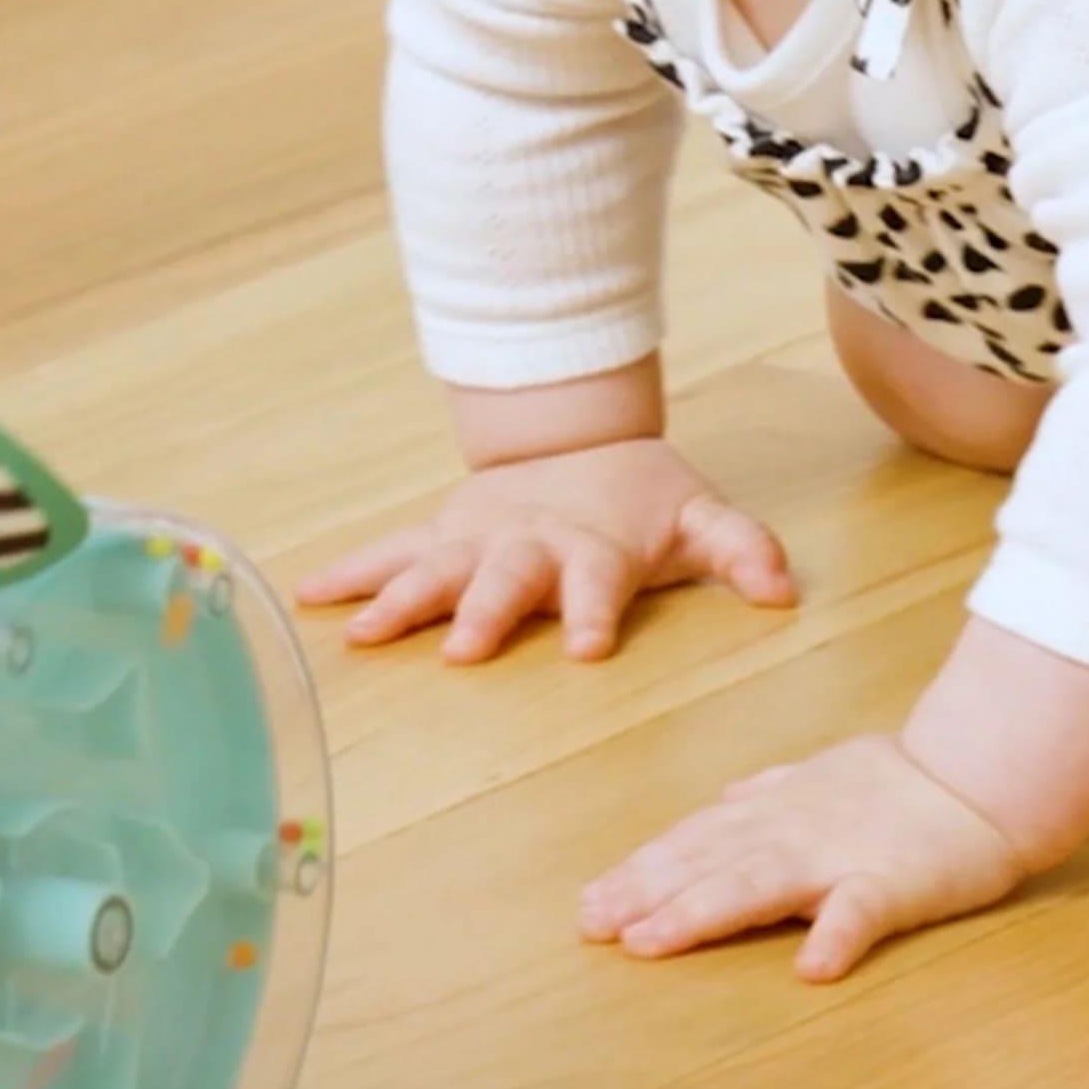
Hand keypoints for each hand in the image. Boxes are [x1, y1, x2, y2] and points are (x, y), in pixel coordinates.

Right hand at [295, 438, 796, 663]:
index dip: (593, 611)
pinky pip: (388, 553)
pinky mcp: (441, 535)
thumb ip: (740, 550)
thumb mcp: (700, 515)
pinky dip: (350, 573)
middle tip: (465, 651)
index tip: (585, 649)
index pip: (598, 580)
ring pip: (435, 567)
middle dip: (484, 611)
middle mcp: (528, 543)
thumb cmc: (642, 496)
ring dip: (400, 598)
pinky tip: (307, 595)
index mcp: (593, 546)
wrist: (576, 437)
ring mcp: (478, 537)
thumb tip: (781, 591)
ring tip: (365, 634)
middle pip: (504, 577)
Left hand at [577, 732, 1027, 976]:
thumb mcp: (819, 776)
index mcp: (771, 813)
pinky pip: (862, 912)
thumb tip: (723, 798)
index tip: (587, 903)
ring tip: (650, 942)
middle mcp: (788, 832)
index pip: (690, 843)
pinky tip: (811, 969)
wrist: (978, 774)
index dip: (637, 872)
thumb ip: (767, 793)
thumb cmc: (898, 781)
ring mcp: (838, 857)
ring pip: (756, 884)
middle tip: (588, 926)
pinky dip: (836, 937)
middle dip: (642, 894)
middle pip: (704, 864)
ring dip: (699, 912)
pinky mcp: (892, 884)